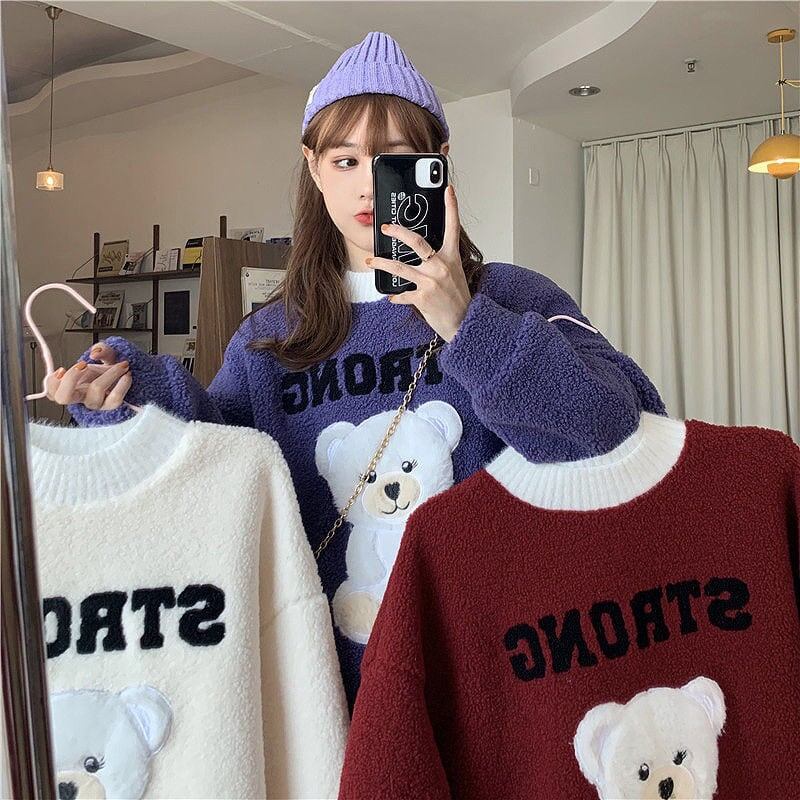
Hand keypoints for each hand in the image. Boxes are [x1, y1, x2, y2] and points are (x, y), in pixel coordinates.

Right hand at [45, 341, 132, 409]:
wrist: (126, 377)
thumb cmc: (108, 369)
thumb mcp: (103, 354)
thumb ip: (101, 349)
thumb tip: (95, 352)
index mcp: (72, 386)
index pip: (51, 391)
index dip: (51, 383)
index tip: (61, 369)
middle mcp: (81, 396)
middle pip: (63, 397)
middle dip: (70, 378)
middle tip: (83, 364)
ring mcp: (95, 402)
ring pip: (94, 391)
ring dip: (108, 374)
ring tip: (120, 366)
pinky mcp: (110, 405)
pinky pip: (115, 398)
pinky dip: (123, 384)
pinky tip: (126, 375)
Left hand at [366, 184, 470, 341]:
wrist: (464, 322)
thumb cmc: (458, 297)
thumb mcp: (454, 273)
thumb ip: (440, 260)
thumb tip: (423, 253)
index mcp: (451, 258)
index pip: (452, 227)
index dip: (450, 207)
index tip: (447, 190)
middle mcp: (441, 267)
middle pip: (417, 242)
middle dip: (398, 232)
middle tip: (385, 228)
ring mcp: (431, 282)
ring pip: (400, 267)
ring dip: (382, 263)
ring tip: (371, 261)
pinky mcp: (422, 298)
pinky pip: (402, 294)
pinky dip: (395, 296)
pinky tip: (391, 297)